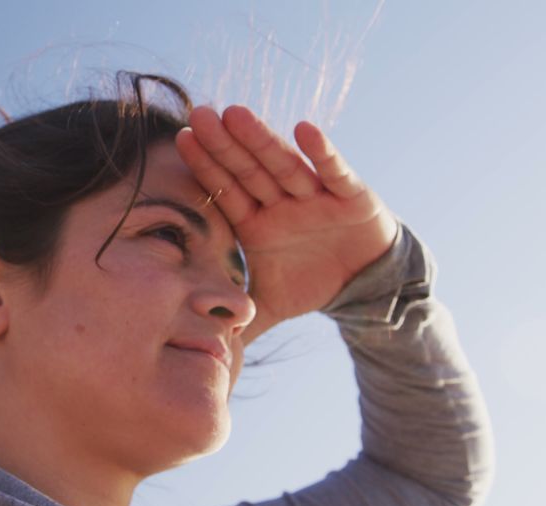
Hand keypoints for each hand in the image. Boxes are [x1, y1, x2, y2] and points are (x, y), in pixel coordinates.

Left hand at [175, 105, 397, 343]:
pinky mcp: (350, 195)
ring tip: (236, 113)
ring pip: (283, 165)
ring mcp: (314, 196)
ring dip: (262, 140)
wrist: (364, 283)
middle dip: (224, 144)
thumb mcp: (268, 306)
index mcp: (256, 223)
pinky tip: (304, 130)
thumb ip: (235, 322)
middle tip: (199, 113)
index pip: (226, 191)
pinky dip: (322, 153)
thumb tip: (202, 352)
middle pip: (248, 170)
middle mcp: (280, 203)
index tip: (181, 139)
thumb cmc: (311, 282)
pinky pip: (334, 172)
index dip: (205, 166)